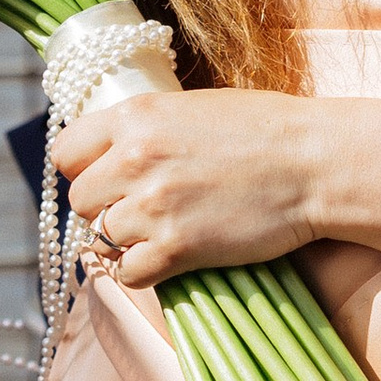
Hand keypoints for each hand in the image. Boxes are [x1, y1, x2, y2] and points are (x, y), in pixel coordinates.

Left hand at [56, 89, 323, 287]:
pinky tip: (174, 254)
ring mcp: (153, 205)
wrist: (316, 162)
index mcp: (138, 115)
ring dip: (129, 238)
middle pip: (81, 200)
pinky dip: (146, 269)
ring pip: (103, 237)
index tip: (106, 176)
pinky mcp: (175, 248)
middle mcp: (134, 157)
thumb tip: (115, 150)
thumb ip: (149, 127)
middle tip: (143, 206)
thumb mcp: (196, 108)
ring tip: (166, 228)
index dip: (83, 167)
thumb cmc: (268, 129)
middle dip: (106, 206)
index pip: (65, 151)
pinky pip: (128, 272)